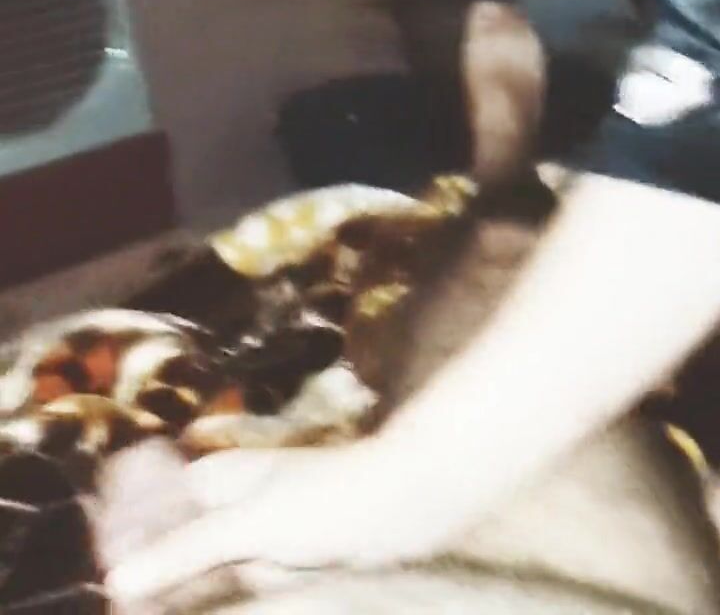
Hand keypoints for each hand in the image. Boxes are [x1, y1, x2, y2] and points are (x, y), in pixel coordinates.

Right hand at [105, 434, 457, 606]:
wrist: (404, 503)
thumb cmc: (331, 496)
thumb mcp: (251, 525)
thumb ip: (185, 552)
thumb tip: (117, 579)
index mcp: (215, 476)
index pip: (148, 505)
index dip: (123, 538)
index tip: (104, 577)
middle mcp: (227, 502)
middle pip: (171, 541)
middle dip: (147, 572)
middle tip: (121, 606)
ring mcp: (252, 534)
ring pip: (197, 569)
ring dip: (175, 592)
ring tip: (145, 612)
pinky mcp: (276, 562)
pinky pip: (226, 587)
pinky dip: (204, 602)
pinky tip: (187, 613)